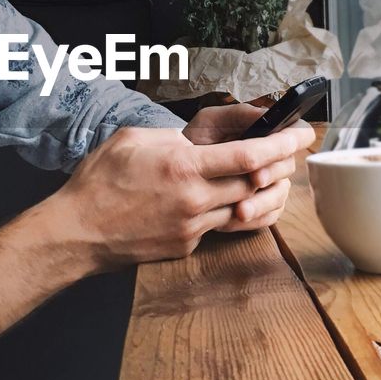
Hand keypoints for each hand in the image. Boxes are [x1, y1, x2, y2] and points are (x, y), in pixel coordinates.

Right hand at [56, 121, 314, 268]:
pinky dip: (229, 210)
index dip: (283, 145)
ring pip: (243, 208)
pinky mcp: (186, 245)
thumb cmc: (99, 180)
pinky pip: (219, 225)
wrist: (77, 231)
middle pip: (256, 183)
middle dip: (280, 167)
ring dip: (258, 192)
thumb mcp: (134, 138)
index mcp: (184, 166)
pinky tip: (224, 198)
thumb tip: (194, 141)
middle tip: (291, 153)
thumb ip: (172, 137)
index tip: (302, 134)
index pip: (250, 156)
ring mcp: (192, 226)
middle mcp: (195, 199)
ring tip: (265, 176)